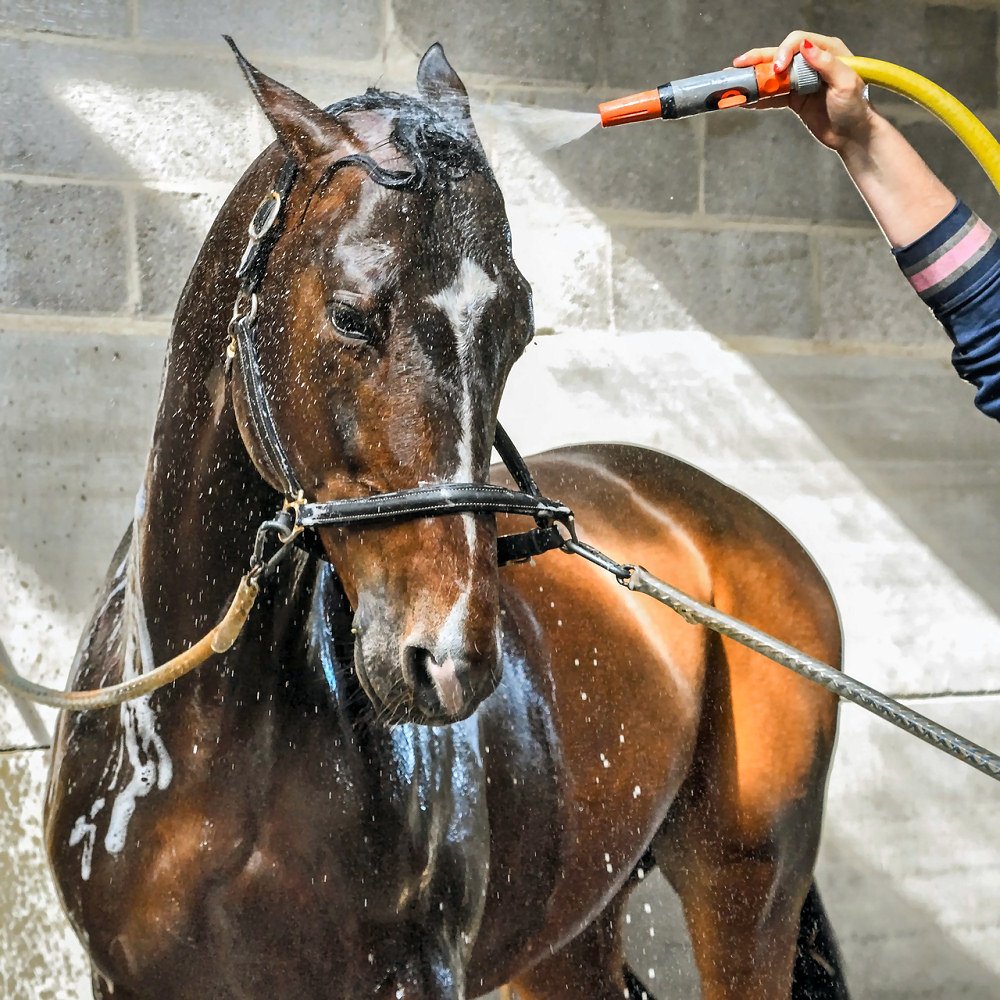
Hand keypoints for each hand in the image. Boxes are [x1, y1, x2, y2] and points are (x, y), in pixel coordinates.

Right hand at [733, 31, 876, 152]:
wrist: (853, 134)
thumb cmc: (855, 107)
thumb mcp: (845, 82)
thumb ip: (826, 63)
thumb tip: (805, 47)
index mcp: (827, 51)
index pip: (798, 42)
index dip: (783, 51)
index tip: (777, 68)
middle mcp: (811, 62)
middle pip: (779, 55)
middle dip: (758, 60)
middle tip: (738, 65)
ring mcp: (800, 81)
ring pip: (772, 75)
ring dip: (753, 79)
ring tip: (734, 81)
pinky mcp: (794, 98)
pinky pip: (772, 95)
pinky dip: (758, 98)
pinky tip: (744, 100)